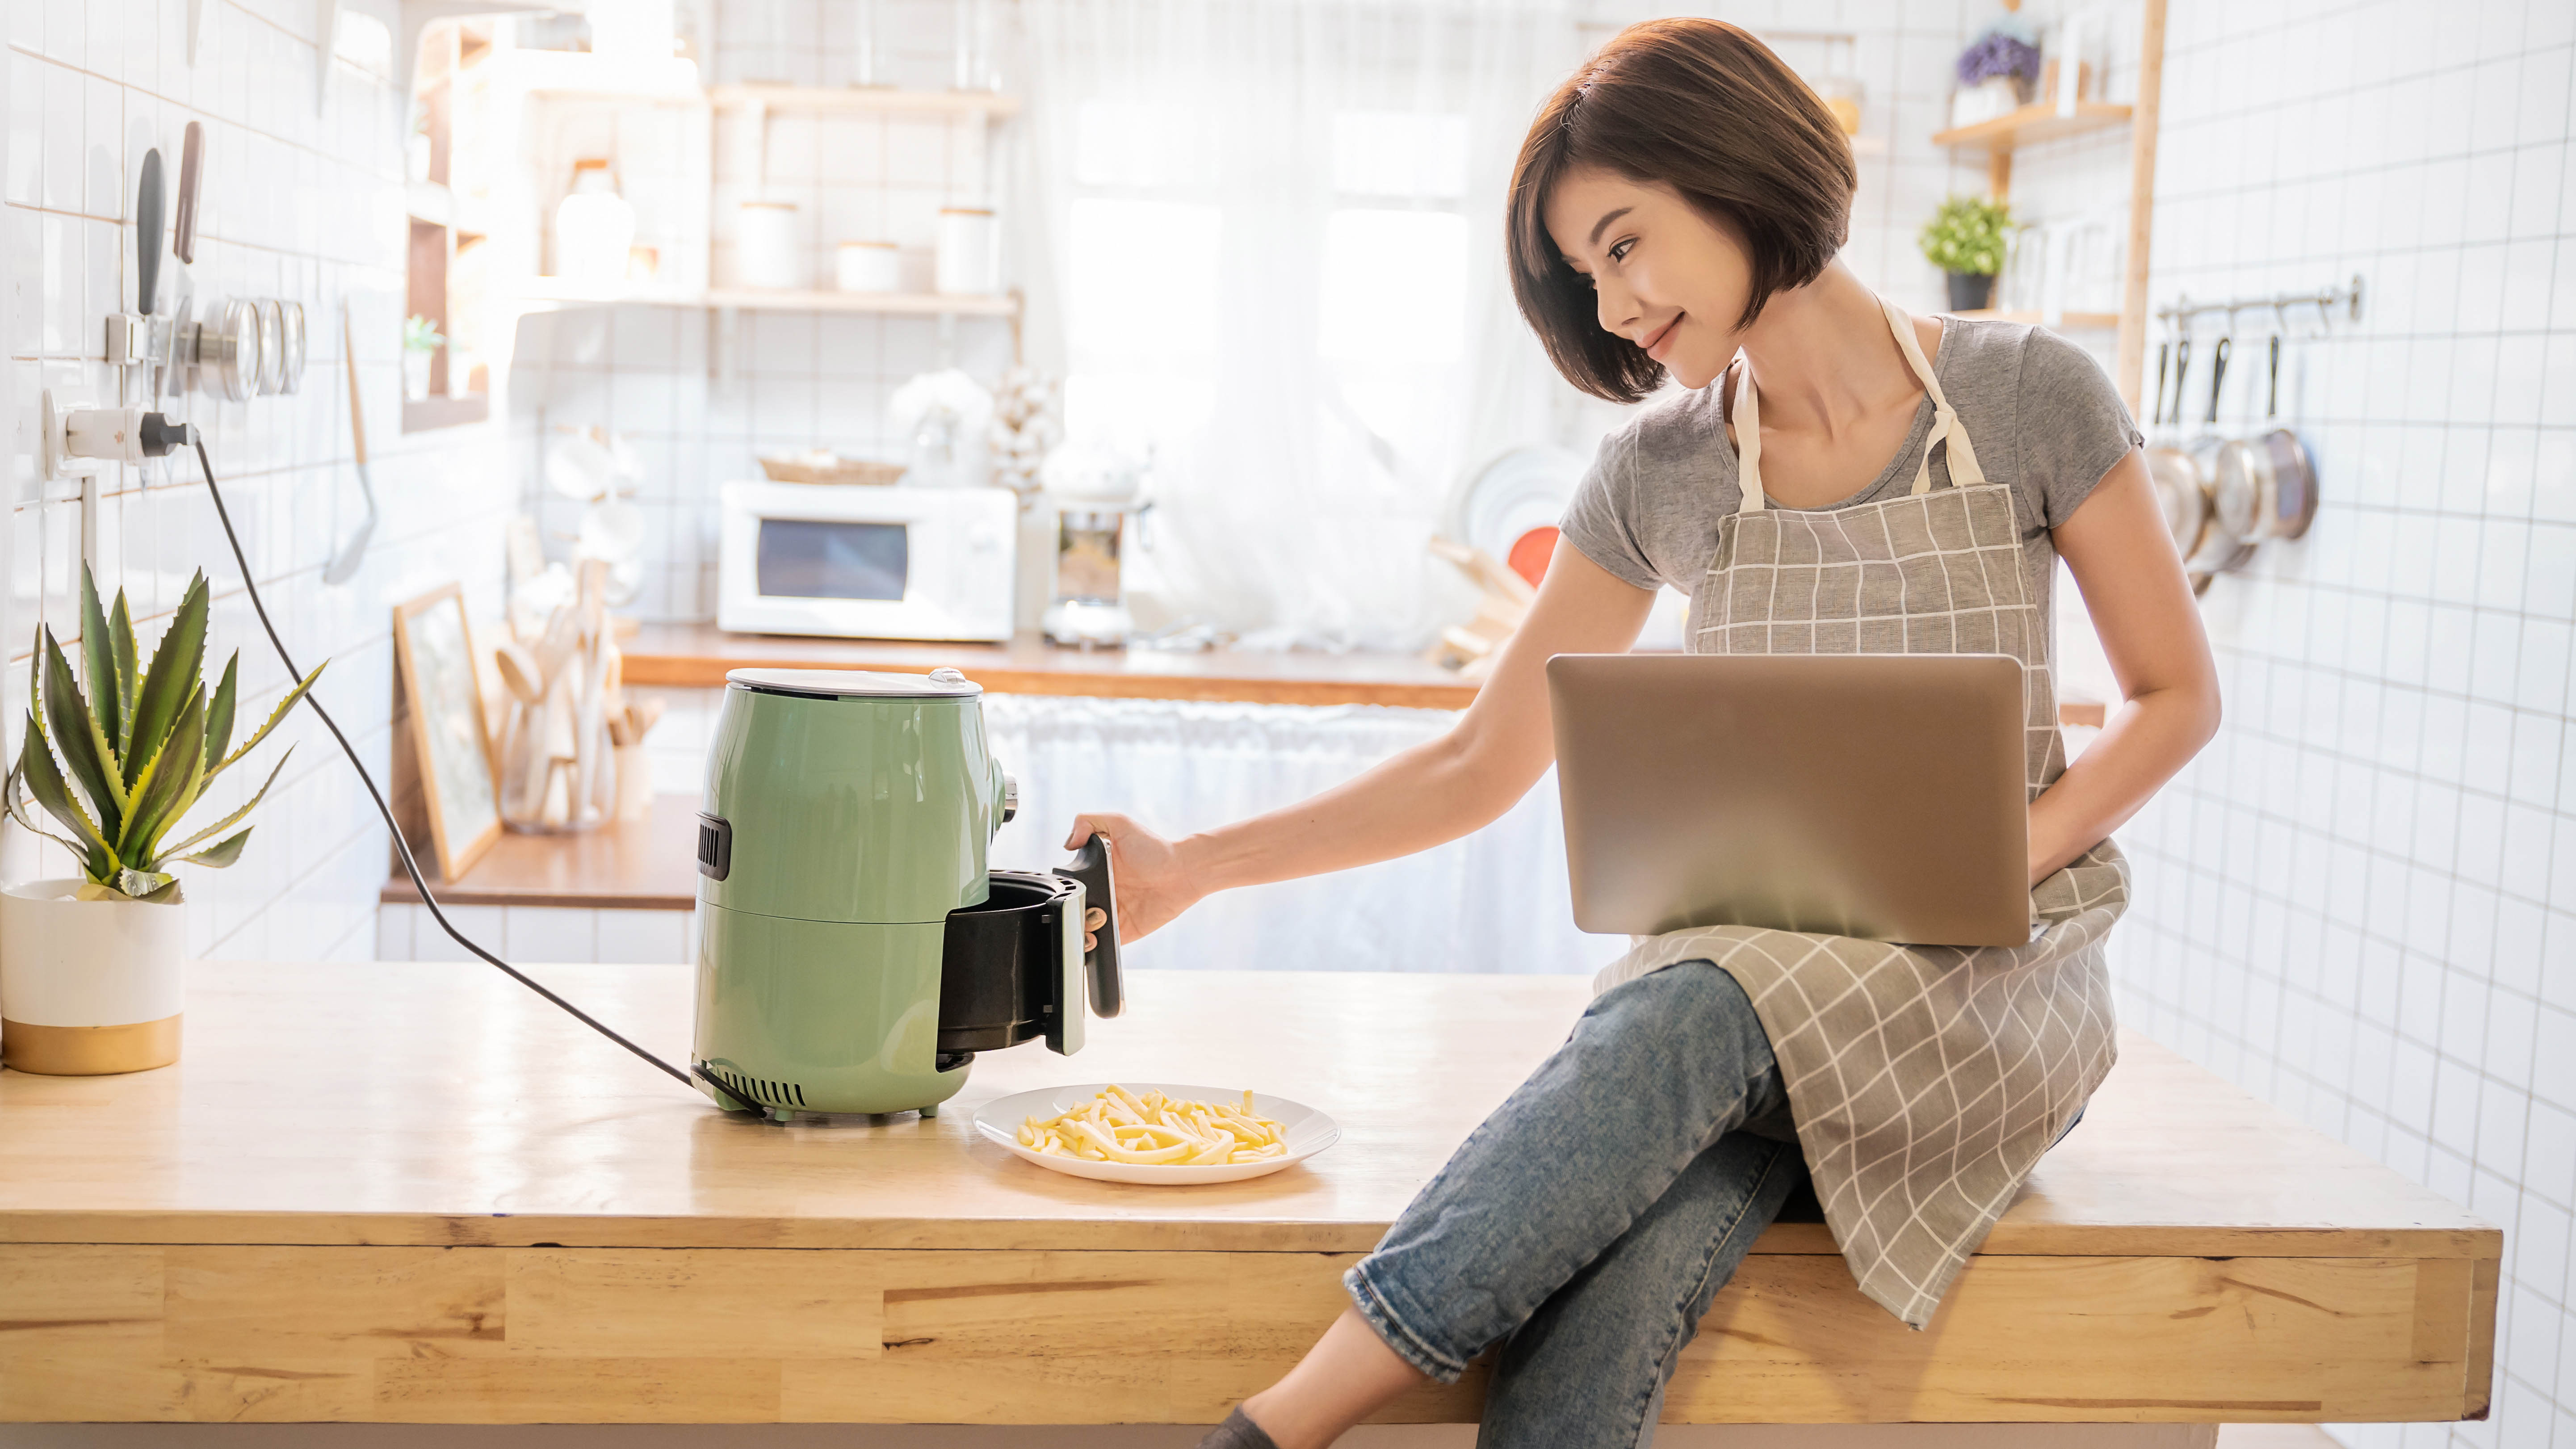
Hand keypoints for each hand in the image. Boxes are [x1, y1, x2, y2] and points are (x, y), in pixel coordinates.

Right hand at [1064, 812, 1202, 950]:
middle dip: (1071, 914)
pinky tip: (1095, 938)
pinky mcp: (1122, 930)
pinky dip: (1094, 946)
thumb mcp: (1119, 823)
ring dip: (1080, 931)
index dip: (1065, 893)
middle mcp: (1099, 894)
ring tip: (1093, 921)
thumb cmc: (1153, 847)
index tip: (1069, 894)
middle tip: (1083, 908)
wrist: (1183, 871)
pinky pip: (1102, 944)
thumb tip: (1067, 843)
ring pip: (1082, 930)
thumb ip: (1088, 822)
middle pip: (1072, 911)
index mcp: (1093, 873)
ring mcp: (1109, 914)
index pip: (1069, 887)